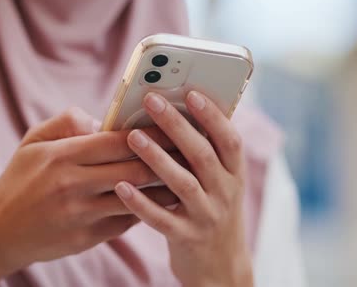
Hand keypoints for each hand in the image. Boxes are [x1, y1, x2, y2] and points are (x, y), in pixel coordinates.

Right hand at [0, 107, 177, 273]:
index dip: (150, 132)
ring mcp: (82, 215)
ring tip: (187, 174)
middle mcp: (73, 186)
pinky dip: (145, 208)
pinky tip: (161, 199)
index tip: (172, 125)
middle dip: (167, 157)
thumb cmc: (17, 181)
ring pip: (137, 198)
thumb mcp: (32, 142)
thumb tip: (101, 120)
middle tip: (190, 148)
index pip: (118, 141)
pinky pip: (126, 221)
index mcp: (62, 157)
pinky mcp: (87, 239)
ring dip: (164, 187)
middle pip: (135, 168)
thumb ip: (66, 122)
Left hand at [114, 92, 252, 286]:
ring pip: (182, 183)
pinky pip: (161, 219)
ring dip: (156, 158)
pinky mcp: (186, 238)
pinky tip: (121, 186)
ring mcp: (207, 216)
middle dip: (176, 125)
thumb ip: (208, 155)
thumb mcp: (222, 183)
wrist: (222, 266)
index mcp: (235, 175)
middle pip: (201, 155)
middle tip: (152, 100)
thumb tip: (182, 112)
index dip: (213, 116)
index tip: (192, 92)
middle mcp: (225, 193)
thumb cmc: (213, 211)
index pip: (229, 140)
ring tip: (132, 136)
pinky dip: (141, 202)